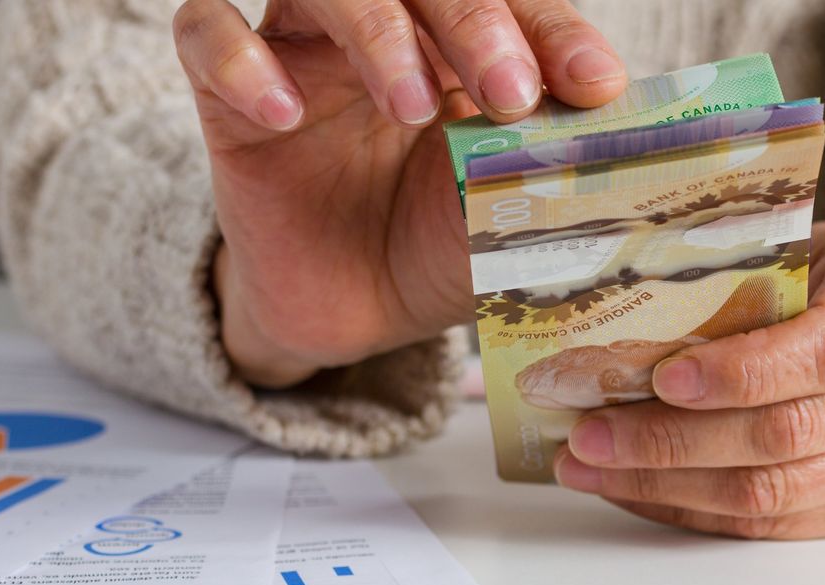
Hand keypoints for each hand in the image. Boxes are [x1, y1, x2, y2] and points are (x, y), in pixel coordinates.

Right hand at [172, 0, 626, 385]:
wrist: (353, 313)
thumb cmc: (436, 249)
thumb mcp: (503, 215)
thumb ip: (544, 167)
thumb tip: (618, 127)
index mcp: (463, 47)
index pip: (512, 2)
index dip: (553, 32)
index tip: (595, 86)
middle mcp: (386, 29)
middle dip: (475, 20)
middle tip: (511, 92)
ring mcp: (303, 50)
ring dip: (375, 32)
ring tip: (411, 107)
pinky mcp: (228, 93)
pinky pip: (206, 32)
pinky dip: (243, 61)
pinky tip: (287, 111)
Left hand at [553, 223, 824, 538]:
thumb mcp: (805, 241)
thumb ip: (741, 277)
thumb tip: (623, 327)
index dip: (742, 373)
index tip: (661, 378)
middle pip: (789, 434)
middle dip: (672, 442)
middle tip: (590, 435)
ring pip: (775, 493)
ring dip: (669, 485)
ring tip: (594, 468)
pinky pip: (779, 523)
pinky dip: (699, 510)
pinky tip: (643, 489)